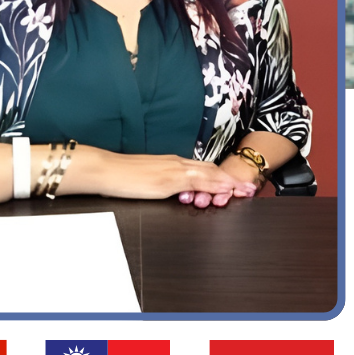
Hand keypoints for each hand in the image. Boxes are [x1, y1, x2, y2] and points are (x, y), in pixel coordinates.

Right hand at [90, 153, 255, 203]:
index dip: (220, 177)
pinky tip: (225, 191)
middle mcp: (176, 164)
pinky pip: (198, 182)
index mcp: (171, 164)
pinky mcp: (170, 179)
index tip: (235, 185)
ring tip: (245, 190)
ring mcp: (174, 170)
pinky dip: (214, 185)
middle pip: (210, 170)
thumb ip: (161, 183)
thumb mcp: (145, 180)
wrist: (104, 170)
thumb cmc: (118, 176)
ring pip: (209, 175)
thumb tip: (172, 191)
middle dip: (231, 179)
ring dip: (228, 183)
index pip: (202, 170)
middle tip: (249, 188)